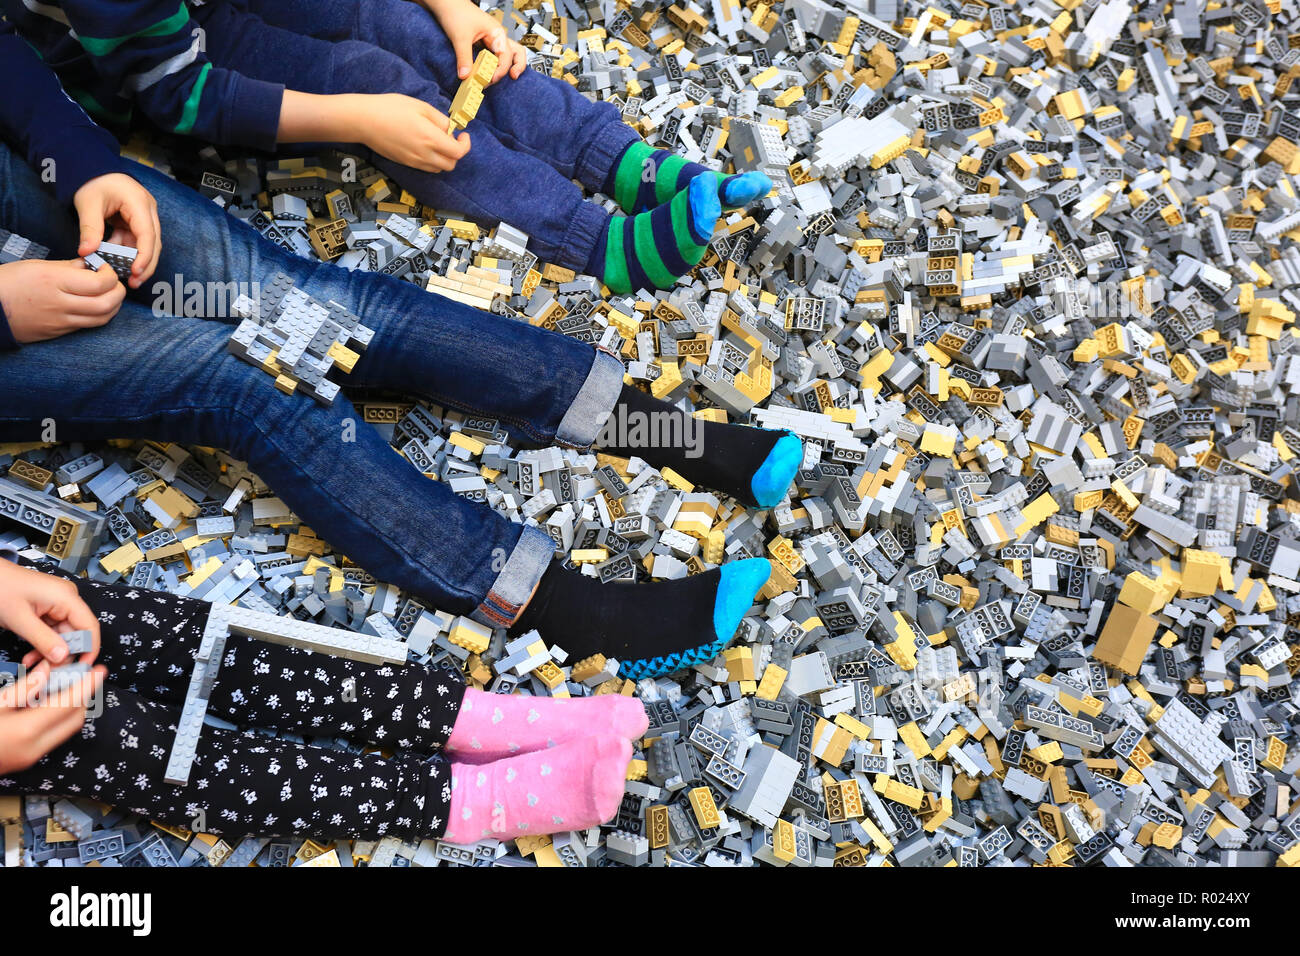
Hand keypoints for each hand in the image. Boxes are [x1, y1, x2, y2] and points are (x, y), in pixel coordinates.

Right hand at [0, 259, 125, 342]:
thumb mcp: (37, 266)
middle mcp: (60, 304)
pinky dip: (99, 315)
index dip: (110, 275)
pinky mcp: (59, 333)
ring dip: (113, 306)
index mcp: (54, 281)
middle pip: (106, 304)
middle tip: (114, 282)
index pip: (99, 283)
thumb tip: (91, 265)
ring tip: (109, 294)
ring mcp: (60, 322)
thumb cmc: (9, 282)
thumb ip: (69, 266)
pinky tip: (96, 305)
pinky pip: (88, 325)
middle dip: (118, 292)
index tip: (106, 268)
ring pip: (102, 318)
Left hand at [0, 560, 99, 665]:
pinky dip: (43, 645)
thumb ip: (43, 639)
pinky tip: (32, 655)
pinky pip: (52, 632)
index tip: (82, 666)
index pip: (89, 626)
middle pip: (76, 633)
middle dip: (63, 654)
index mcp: (66, 597)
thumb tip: (63, 656)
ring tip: (35, 664)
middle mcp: (66, 599)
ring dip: (50, 652)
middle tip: (50, 670)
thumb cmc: (0, 587)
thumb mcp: (20, 619)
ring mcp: (57, 604)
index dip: (89, 648)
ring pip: (62, 636)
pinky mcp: (48, 609)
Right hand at [0, 661, 104, 773]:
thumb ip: (24, 687)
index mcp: (27, 731)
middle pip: (75, 718)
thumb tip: (48, 671)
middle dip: (84, 695)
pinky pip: (54, 735)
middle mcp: (35, 748)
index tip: (100, 669)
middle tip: (84, 673)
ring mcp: (32, 757)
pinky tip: (49, 701)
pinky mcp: (28, 760)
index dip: (88, 685)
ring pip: (67, 728)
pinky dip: (58, 717)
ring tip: (68, 683)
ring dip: (72, 706)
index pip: (70, 705)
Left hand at [72, 173, 159, 288]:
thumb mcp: (88, 204)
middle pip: (154, 243)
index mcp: (139, 203)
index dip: (144, 256)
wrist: (92, 168)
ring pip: (147, 245)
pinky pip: (136, 241)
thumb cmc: (92, 182)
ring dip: (136, 260)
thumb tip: (86, 253)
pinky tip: (117, 261)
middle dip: (146, 265)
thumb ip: (89, 229)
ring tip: (125, 277)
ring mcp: (145, 216)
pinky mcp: (138, 221)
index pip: (148, 234)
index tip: (136, 272)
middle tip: (135, 283)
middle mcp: (148, 210)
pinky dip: (127, 252)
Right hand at [356, 93, 470, 171]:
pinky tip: (425, 146)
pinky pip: (426, 167)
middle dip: (456, 153)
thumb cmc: (391, 108)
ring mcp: (414, 161)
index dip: (465, 145)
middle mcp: (424, 155)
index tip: (462, 134)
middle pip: (451, 165)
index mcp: (431, 139)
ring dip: (444, 158)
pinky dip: (432, 161)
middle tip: (451, 138)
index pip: (458, 153)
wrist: (364, 120)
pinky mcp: (405, 163)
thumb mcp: (420, 106)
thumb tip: (450, 129)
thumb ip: (439, 119)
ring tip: (437, 142)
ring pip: (438, 168)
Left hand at [425, 0, 527, 82]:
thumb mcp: (460, 37)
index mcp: (496, 33)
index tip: (488, 80)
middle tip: (512, 77)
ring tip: (502, 78)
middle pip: (517, 53)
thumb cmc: (456, 12)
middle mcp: (497, 37)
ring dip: (507, 67)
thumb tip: (466, 76)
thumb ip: (464, 58)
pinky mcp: (484, 44)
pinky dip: (494, 66)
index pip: (505, 56)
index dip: (499, 70)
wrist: (446, 3)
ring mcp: (492, 40)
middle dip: (517, 66)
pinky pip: (495, 57)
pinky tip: (487, 73)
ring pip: (508, 55)